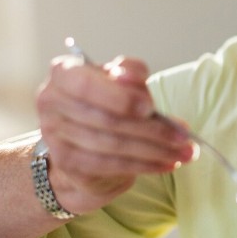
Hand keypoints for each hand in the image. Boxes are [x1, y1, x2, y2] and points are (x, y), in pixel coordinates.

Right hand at [35, 52, 194, 214]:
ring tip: (184, 152)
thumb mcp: (120, 79)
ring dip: (155, 151)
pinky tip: (167, 164)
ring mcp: (56, 135)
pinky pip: (112, 165)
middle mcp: (51, 103)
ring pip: (113, 145)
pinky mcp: (68, 162)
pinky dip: (145, 165)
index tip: (150, 106)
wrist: (83, 137)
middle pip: (108, 120)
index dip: (119, 97)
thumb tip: (133, 78)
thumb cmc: (106, 99)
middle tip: (185, 135)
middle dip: (153, 129)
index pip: (86, 85)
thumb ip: (130, 72)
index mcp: (63, 73)